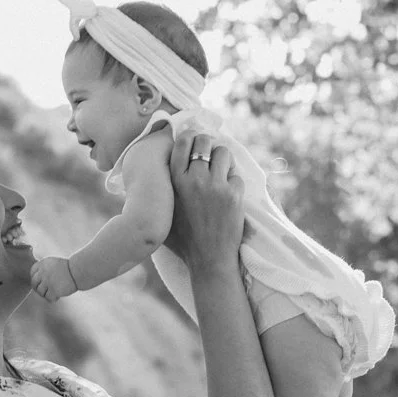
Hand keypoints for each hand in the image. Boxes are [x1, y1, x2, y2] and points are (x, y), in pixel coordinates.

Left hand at [30, 255, 78, 302]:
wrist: (78, 272)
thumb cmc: (69, 268)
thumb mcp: (54, 263)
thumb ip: (45, 269)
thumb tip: (37, 280)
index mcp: (43, 264)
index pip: (32, 272)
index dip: (35, 278)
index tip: (40, 282)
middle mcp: (43, 272)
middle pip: (34, 283)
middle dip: (39, 288)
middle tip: (46, 290)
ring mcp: (47, 281)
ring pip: (40, 292)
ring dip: (46, 294)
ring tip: (53, 293)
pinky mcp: (53, 290)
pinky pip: (48, 297)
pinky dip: (53, 298)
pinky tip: (58, 296)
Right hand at [168, 131, 244, 276]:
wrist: (208, 259)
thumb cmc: (184, 239)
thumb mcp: (165, 210)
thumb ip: (164, 188)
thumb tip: (161, 167)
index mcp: (175, 181)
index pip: (183, 142)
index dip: (190, 137)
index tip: (194, 142)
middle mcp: (194, 179)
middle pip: (204, 142)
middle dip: (208, 145)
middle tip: (210, 154)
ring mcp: (216, 186)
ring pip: (224, 152)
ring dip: (224, 159)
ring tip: (222, 171)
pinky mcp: (234, 194)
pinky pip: (237, 174)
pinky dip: (234, 181)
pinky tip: (229, 193)